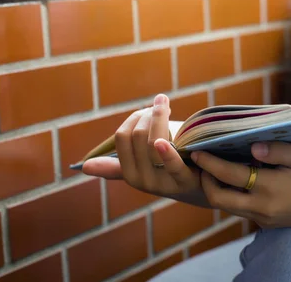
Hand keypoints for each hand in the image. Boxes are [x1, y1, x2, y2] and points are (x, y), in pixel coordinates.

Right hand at [82, 94, 208, 206]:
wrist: (206, 185)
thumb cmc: (173, 167)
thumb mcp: (144, 166)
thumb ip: (117, 165)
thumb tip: (84, 167)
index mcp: (129, 173)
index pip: (122, 137)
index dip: (134, 118)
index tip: (147, 110)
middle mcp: (141, 180)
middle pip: (137, 136)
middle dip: (149, 114)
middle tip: (162, 105)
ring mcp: (162, 183)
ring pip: (153, 142)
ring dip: (160, 117)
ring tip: (167, 107)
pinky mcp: (184, 182)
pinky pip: (171, 165)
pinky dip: (166, 151)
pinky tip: (163, 140)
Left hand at [191, 142, 290, 227]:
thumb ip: (275, 150)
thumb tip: (250, 147)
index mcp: (269, 188)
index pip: (228, 175)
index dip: (209, 162)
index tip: (197, 151)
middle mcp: (262, 207)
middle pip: (219, 200)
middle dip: (206, 181)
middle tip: (203, 164)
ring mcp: (264, 219)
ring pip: (227, 208)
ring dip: (217, 190)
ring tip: (215, 170)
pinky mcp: (267, 223)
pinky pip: (241, 210)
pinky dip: (232, 196)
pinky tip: (236, 181)